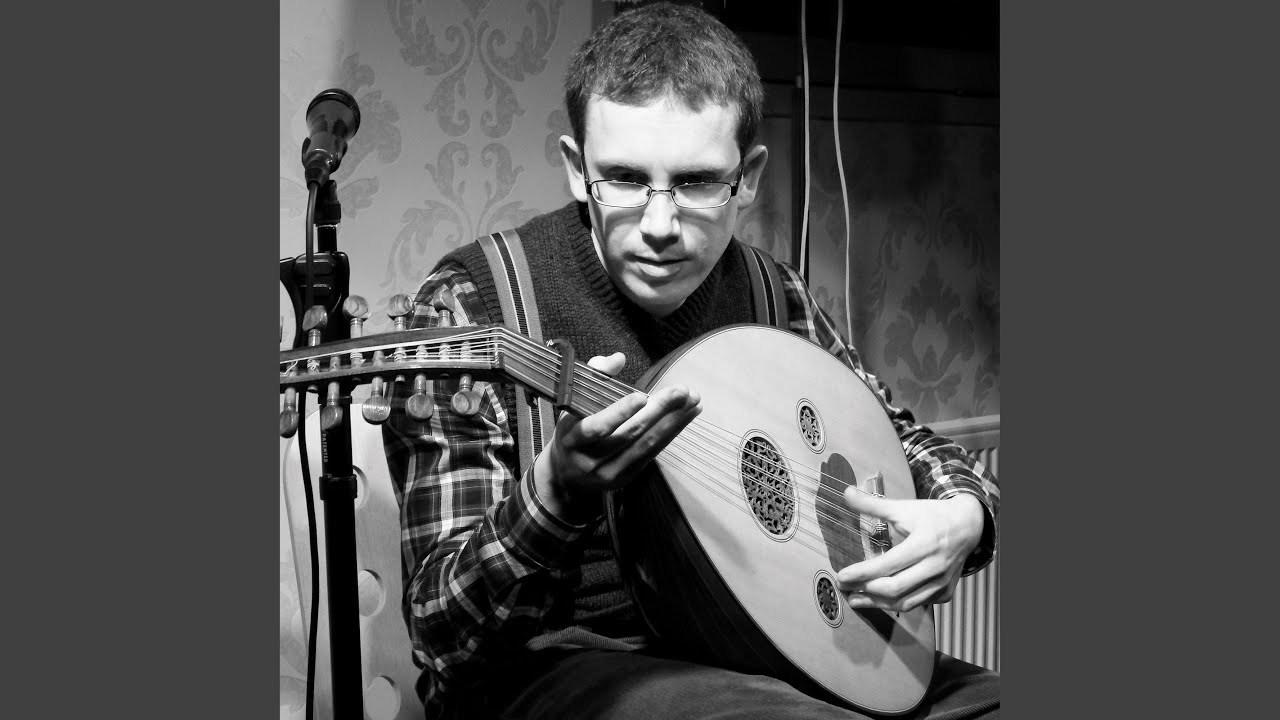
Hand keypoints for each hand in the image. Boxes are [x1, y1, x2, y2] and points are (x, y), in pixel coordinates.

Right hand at [533, 352, 701, 521]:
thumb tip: (618, 358)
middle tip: (682, 391)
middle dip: (659, 411)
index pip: (596, 428)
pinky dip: (669, 434)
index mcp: (572, 439)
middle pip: (629, 434)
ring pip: (645, 445)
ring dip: (673, 423)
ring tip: (693, 403)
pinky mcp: (626, 478)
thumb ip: (594, 376)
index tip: (642, 396)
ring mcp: (609, 472)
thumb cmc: (571, 432)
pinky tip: (684, 418)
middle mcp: (590, 459)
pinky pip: (651, 454)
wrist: (565, 476)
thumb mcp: (573, 404)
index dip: (620, 412)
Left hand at [836, 490, 985, 612]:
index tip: (841, 576)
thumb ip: (872, 504)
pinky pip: (917, 604)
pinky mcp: (945, 593)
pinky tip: (879, 599)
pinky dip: (895, 604)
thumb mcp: (903, 507)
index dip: (862, 573)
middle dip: (865, 591)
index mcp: (924, 544)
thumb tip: (845, 493)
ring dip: (877, 603)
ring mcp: (942, 583)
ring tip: (855, 599)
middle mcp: (935, 566)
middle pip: (895, 588)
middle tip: (844, 587)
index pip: (888, 565)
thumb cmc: (932, 516)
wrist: (968, 526)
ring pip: (905, 602)